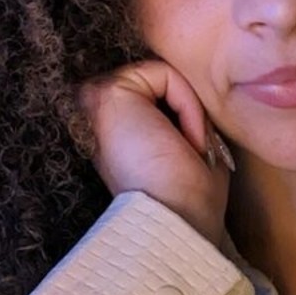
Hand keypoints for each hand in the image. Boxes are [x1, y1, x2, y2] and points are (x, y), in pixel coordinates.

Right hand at [78, 60, 232, 245]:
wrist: (174, 221)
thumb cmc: (186, 201)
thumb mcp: (190, 152)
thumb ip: (184, 119)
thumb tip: (200, 94)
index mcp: (110, 135)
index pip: (152, 98)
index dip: (185, 115)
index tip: (192, 156)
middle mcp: (94, 117)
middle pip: (156, 84)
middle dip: (187, 109)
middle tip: (193, 151)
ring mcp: (95, 102)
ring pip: (160, 77)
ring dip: (188, 108)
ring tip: (189, 148)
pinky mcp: (107, 93)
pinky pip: (163, 73)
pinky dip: (188, 103)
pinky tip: (185, 139)